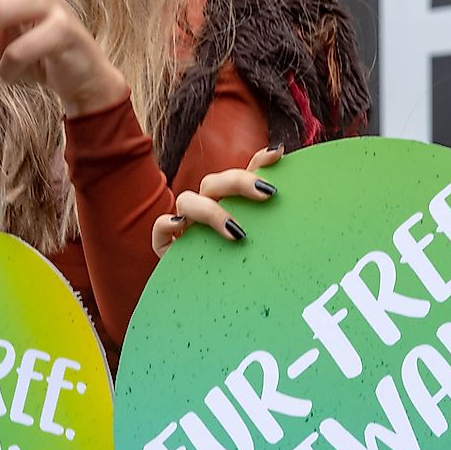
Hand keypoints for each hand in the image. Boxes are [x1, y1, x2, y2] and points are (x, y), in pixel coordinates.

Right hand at [152, 145, 283, 256]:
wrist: (209, 297)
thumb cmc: (239, 266)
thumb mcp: (262, 244)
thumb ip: (273, 220)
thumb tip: (289, 183)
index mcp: (230, 203)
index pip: (243, 175)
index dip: (258, 160)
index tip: (278, 153)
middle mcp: (207, 206)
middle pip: (216, 183)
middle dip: (240, 182)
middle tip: (268, 193)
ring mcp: (185, 223)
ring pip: (188, 200)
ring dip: (211, 211)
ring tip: (237, 232)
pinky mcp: (167, 243)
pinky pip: (161, 227)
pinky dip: (167, 224)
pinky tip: (181, 226)